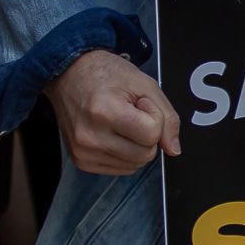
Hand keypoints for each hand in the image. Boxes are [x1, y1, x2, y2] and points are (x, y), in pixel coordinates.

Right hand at [47, 49, 179, 173]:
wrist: (70, 75)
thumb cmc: (107, 75)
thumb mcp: (145, 85)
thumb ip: (167, 116)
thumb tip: (173, 149)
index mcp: (103, 112)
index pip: (152, 134)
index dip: (155, 116)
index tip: (141, 103)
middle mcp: (89, 137)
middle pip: (144, 154)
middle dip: (149, 134)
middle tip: (133, 113)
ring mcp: (82, 152)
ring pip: (134, 164)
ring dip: (137, 145)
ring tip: (122, 122)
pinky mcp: (80, 161)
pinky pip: (120, 169)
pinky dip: (125, 154)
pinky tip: (114, 134)